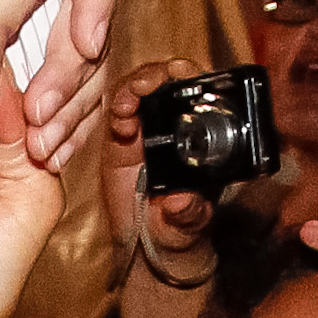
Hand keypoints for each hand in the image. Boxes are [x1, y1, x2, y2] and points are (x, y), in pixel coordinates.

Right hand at [103, 57, 215, 262]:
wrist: (153, 243)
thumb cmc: (181, 227)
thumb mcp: (191, 223)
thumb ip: (189, 213)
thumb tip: (181, 202)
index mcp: (201, 134)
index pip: (200, 92)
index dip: (192, 77)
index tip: (183, 75)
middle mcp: (174, 125)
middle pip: (167, 81)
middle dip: (157, 74)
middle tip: (150, 83)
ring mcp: (146, 130)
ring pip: (139, 91)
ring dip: (133, 88)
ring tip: (128, 105)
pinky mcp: (119, 141)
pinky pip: (116, 115)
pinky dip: (117, 111)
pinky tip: (120, 121)